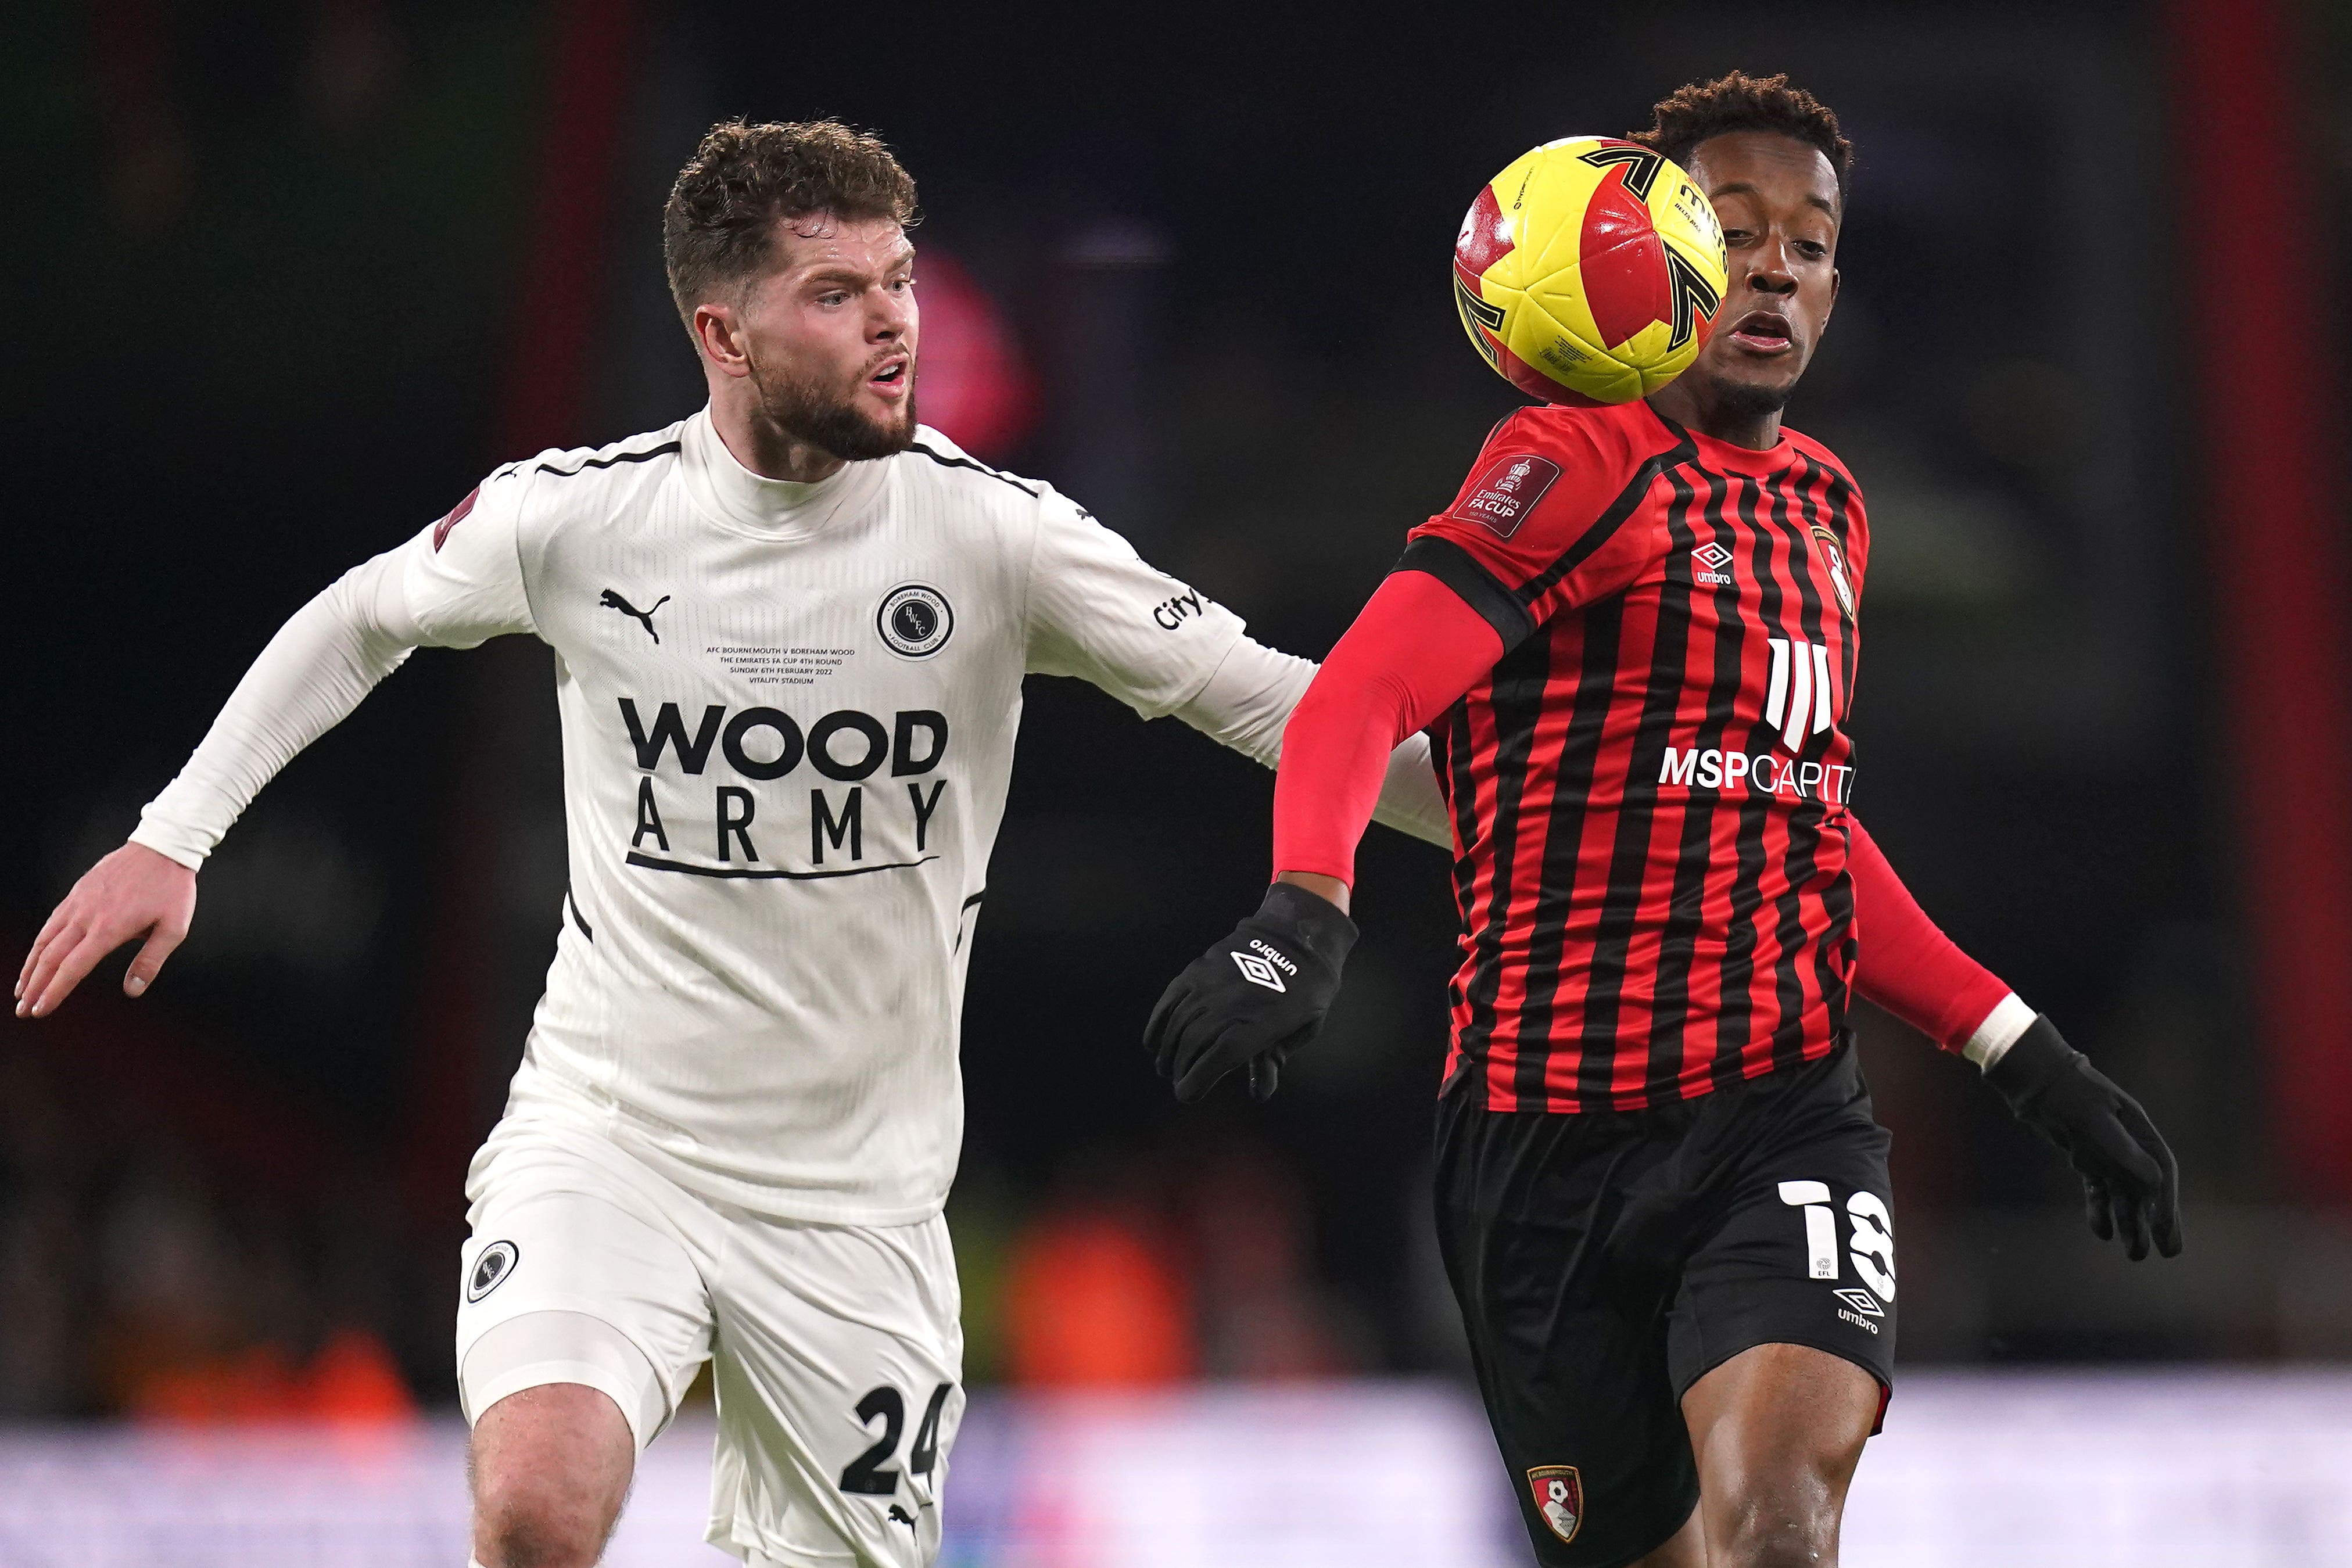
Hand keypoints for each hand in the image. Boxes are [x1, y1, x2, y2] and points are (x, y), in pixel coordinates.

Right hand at [15, 842, 196, 1017]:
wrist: (163, 847)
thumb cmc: (172, 889)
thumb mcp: (174, 928)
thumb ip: (151, 960)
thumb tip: (133, 990)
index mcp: (109, 929)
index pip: (73, 968)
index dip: (54, 991)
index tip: (40, 1010)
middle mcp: (86, 916)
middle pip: (51, 958)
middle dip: (34, 986)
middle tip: (24, 1010)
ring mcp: (78, 902)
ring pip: (44, 939)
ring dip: (30, 967)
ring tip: (22, 989)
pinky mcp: (77, 892)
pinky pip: (52, 922)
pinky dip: (39, 943)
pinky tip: (37, 956)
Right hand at [1143, 881, 1356, 1102]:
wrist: (1297, 934)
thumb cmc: (1307, 989)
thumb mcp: (1304, 1028)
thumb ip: (1275, 1060)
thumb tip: (1259, 1094)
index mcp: (1262, 1022)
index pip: (1220, 1057)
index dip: (1199, 1078)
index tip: (1186, 1095)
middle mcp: (1232, 1003)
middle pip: (1194, 1043)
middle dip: (1182, 1069)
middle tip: (1181, 1082)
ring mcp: (1211, 983)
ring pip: (1179, 1024)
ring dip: (1168, 1051)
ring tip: (1167, 1067)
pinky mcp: (1197, 970)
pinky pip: (1170, 1000)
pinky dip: (1157, 1024)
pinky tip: (1153, 1042)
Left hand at [1985, 1016, 2181, 1259]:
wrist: (2035, 1079)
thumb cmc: (2068, 1093)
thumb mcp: (2096, 1119)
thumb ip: (2123, 1150)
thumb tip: (2156, 1180)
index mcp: (2140, 1130)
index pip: (2162, 1172)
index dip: (2165, 1203)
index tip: (2165, 1230)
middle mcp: (2128, 1144)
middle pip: (2148, 1189)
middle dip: (2157, 1221)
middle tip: (2167, 1252)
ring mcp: (2106, 1152)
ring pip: (2123, 1194)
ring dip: (2130, 1222)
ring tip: (2135, 1254)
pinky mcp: (2085, 1158)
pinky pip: (2098, 1189)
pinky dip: (2101, 1210)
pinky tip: (2104, 1232)